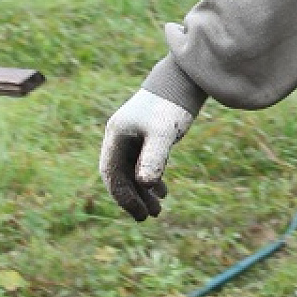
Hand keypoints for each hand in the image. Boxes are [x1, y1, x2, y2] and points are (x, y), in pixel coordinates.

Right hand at [100, 89, 193, 220]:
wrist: (184, 80)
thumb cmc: (172, 105)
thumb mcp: (164, 132)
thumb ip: (154, 157)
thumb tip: (144, 184)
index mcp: (116, 135)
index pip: (112, 174)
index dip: (123, 197)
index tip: (139, 214)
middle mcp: (120, 136)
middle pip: (121, 175)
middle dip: (134, 197)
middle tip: (149, 217)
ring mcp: (132, 136)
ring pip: (133, 170)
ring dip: (144, 190)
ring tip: (159, 209)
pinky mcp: (146, 135)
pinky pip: (143, 162)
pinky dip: (152, 178)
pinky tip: (163, 190)